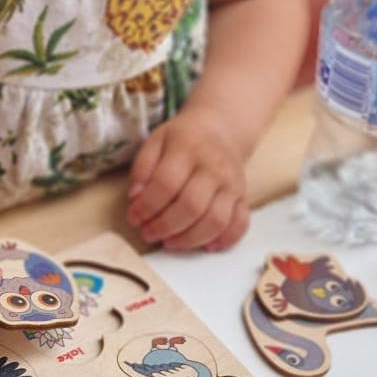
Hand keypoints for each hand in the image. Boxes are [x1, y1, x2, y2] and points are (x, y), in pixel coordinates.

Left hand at [126, 102, 248, 251]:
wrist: (221, 130)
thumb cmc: (183, 140)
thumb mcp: (156, 141)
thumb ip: (142, 168)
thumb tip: (135, 197)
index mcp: (188, 149)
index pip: (166, 183)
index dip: (147, 206)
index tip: (134, 218)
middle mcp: (214, 167)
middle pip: (192, 206)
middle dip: (165, 226)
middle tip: (148, 233)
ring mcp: (232, 184)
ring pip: (215, 220)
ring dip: (190, 239)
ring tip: (170, 242)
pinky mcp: (243, 197)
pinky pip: (240, 224)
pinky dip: (225, 240)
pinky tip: (205, 246)